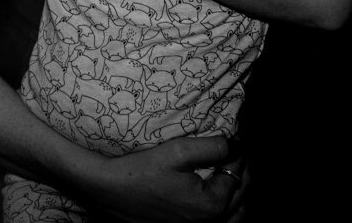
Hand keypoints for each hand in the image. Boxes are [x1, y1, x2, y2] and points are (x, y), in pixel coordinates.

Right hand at [75, 136, 247, 222]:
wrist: (111, 191)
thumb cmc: (142, 171)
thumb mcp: (179, 151)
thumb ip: (212, 146)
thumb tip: (234, 144)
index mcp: (211, 205)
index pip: (237, 174)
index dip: (238, 152)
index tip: (234, 137)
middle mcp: (208, 222)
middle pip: (240, 196)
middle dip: (240, 170)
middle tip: (234, 151)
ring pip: (234, 215)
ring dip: (236, 193)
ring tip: (228, 171)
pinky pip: (217, 221)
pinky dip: (223, 207)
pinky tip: (216, 192)